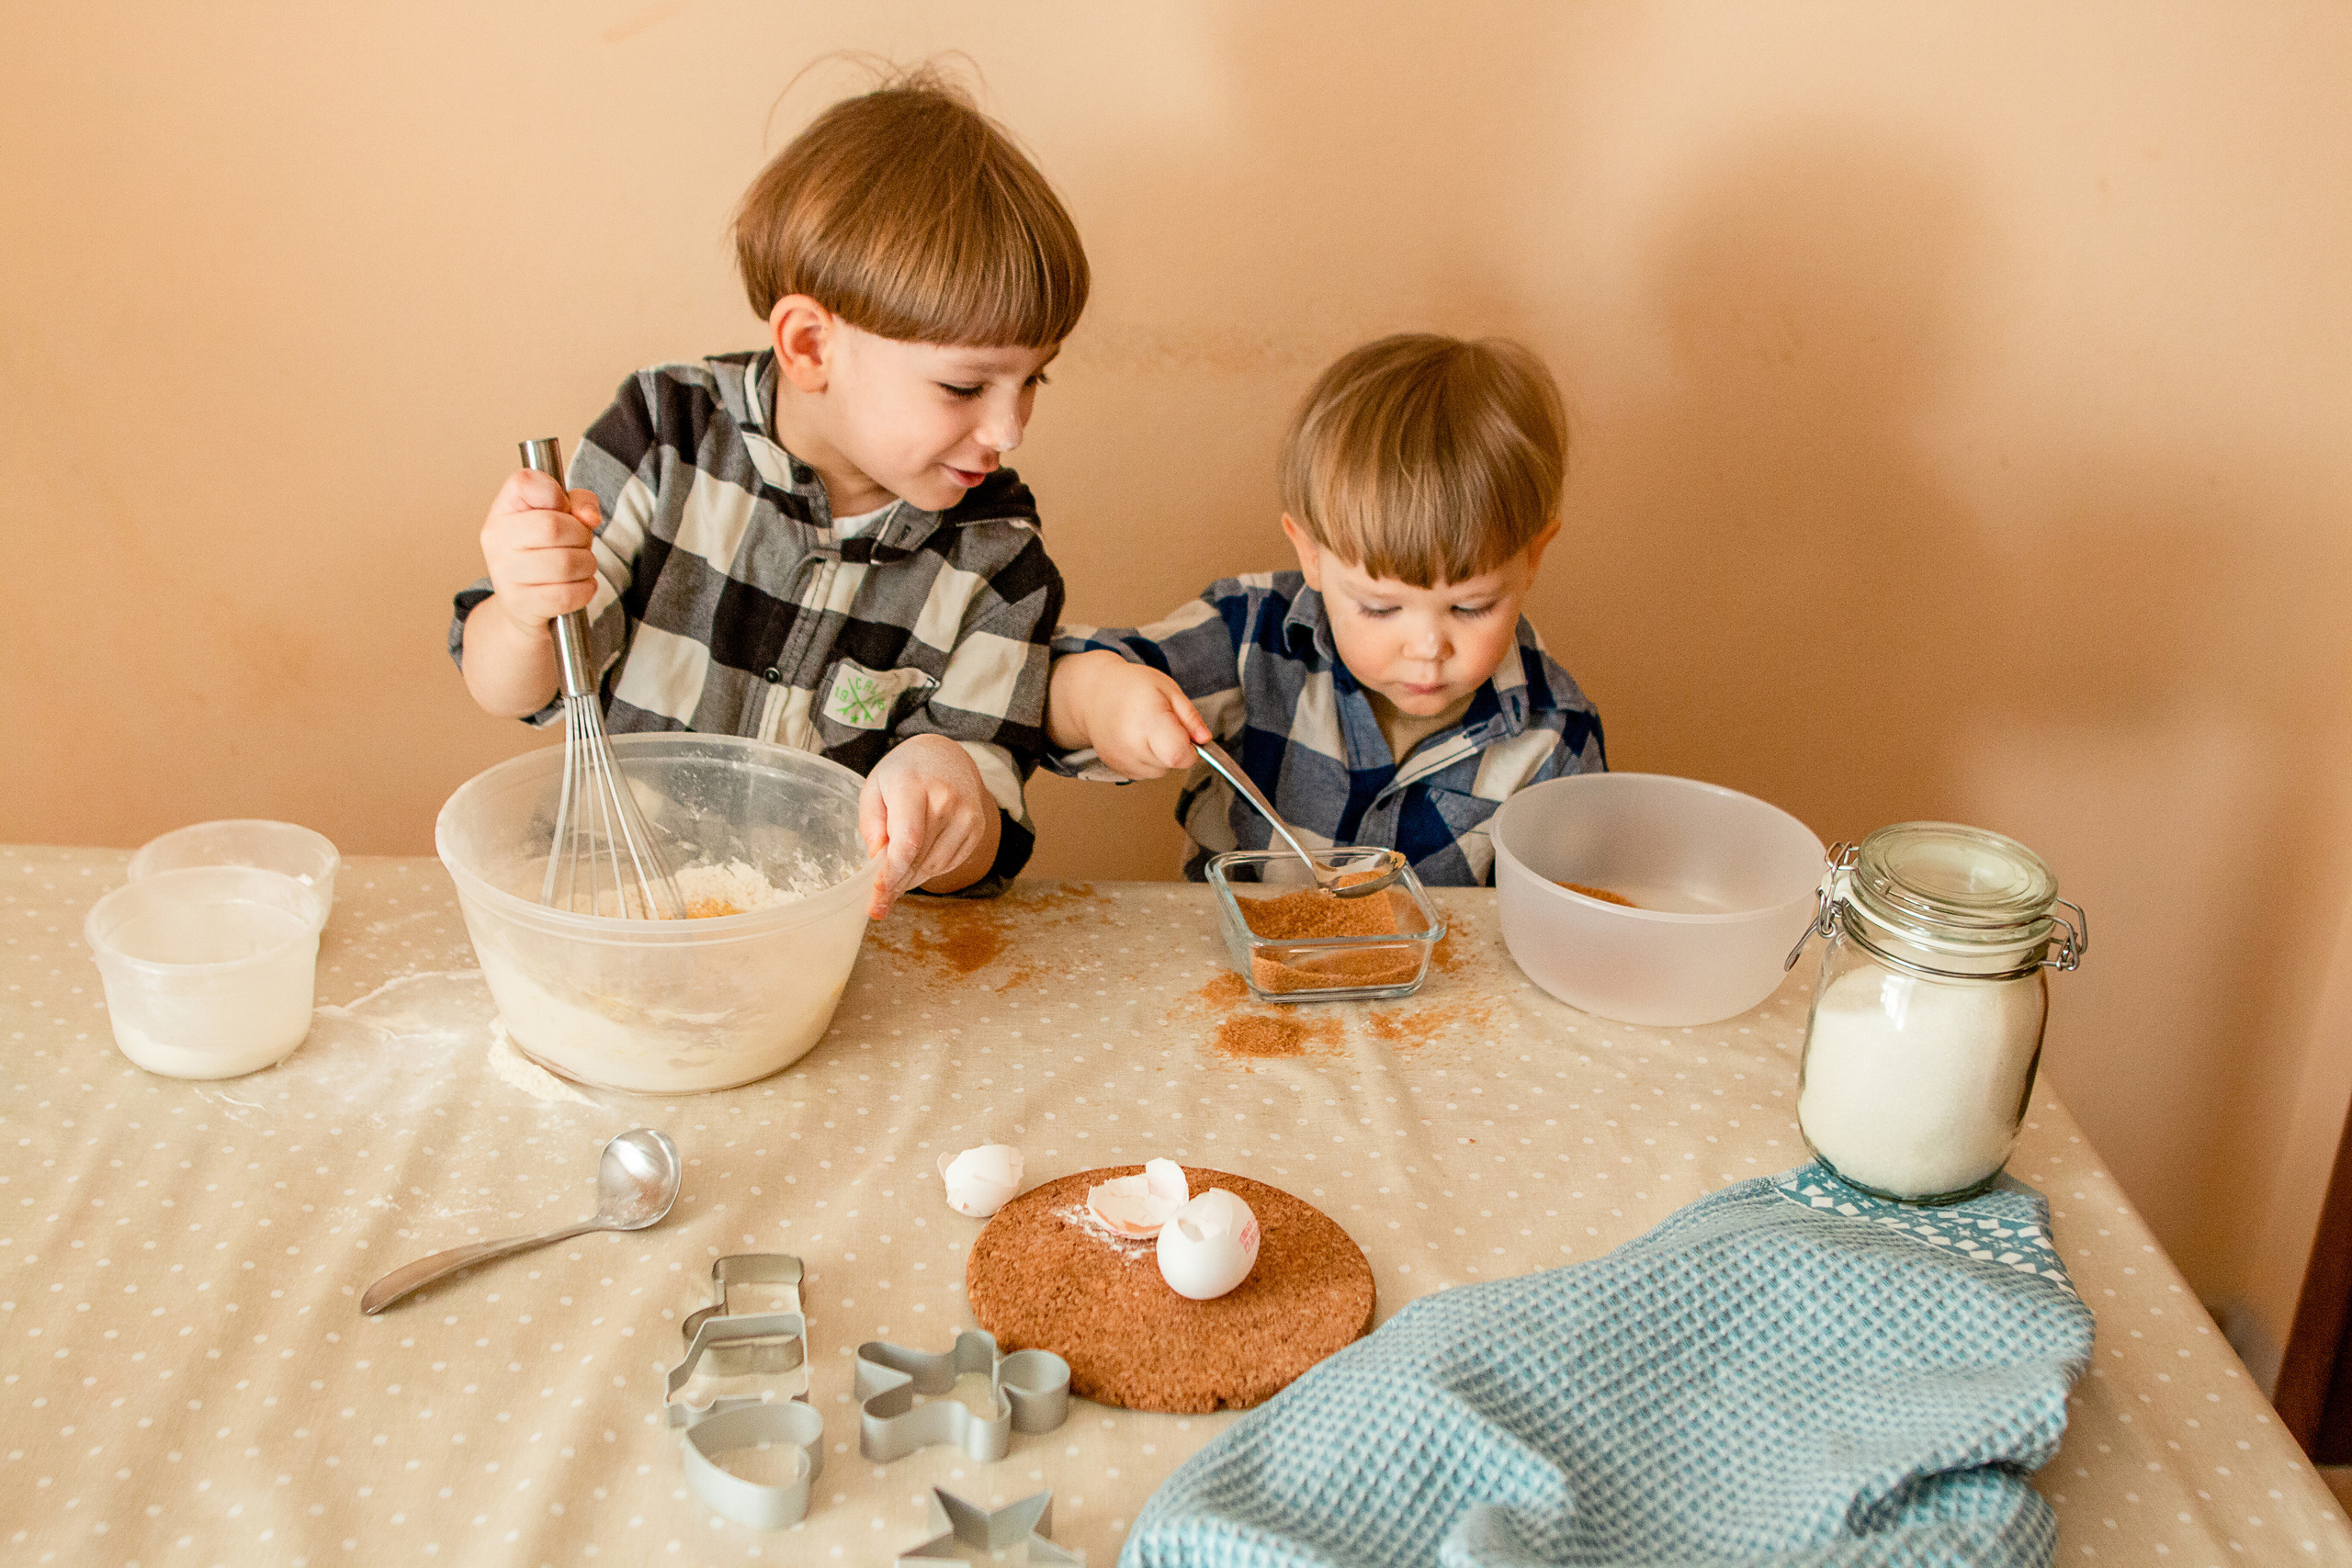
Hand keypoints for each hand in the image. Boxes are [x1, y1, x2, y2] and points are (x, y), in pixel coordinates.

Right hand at [479, 467, 601, 633]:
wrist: (522, 604)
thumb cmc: (545, 552)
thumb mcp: (562, 518)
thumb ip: (580, 502)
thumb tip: (589, 517)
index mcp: (504, 509)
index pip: (525, 482)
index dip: (556, 493)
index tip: (563, 508)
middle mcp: (497, 537)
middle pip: (554, 527)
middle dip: (581, 536)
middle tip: (580, 544)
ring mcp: (504, 572)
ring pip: (565, 564)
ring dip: (587, 565)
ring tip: (580, 566)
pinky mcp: (519, 603)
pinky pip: (566, 595)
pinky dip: (584, 590)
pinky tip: (579, 586)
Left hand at [858, 735, 999, 917]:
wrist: (947, 756)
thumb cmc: (903, 773)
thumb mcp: (875, 787)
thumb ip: (871, 822)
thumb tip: (878, 857)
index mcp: (914, 785)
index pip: (907, 840)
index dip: (891, 874)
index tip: (876, 898)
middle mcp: (946, 800)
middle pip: (919, 858)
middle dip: (895, 885)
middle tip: (877, 904)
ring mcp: (967, 815)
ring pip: (934, 866)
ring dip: (910, 881)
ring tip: (892, 884)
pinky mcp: (977, 829)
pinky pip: (948, 864)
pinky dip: (928, 872)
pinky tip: (913, 868)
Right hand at [1051, 651, 1211, 779]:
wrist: (1093, 693)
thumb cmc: (1132, 686)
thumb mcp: (1168, 689)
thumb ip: (1190, 717)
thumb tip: (1205, 739)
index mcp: (1148, 721)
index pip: (1179, 756)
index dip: (1191, 750)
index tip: (1187, 734)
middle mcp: (1131, 745)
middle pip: (1171, 765)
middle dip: (1176, 749)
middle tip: (1163, 725)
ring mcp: (1120, 759)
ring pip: (1159, 772)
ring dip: (1162, 757)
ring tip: (1148, 731)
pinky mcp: (1115, 768)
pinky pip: (1144, 773)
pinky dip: (1147, 761)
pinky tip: (1138, 740)